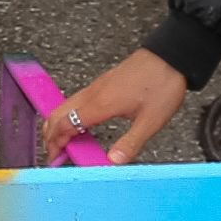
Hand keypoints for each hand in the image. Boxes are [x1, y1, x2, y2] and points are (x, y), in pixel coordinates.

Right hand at [52, 50, 190, 162]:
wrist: (169, 56)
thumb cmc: (161, 85)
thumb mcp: (151, 121)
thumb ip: (130, 143)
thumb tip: (112, 163)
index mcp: (100, 104)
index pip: (65, 124)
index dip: (56, 143)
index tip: (55, 160)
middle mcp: (93, 93)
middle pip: (58, 113)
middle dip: (51, 135)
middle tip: (55, 156)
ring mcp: (97, 87)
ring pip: (65, 105)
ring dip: (59, 125)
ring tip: (65, 144)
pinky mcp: (103, 83)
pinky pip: (77, 100)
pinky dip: (69, 115)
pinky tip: (81, 126)